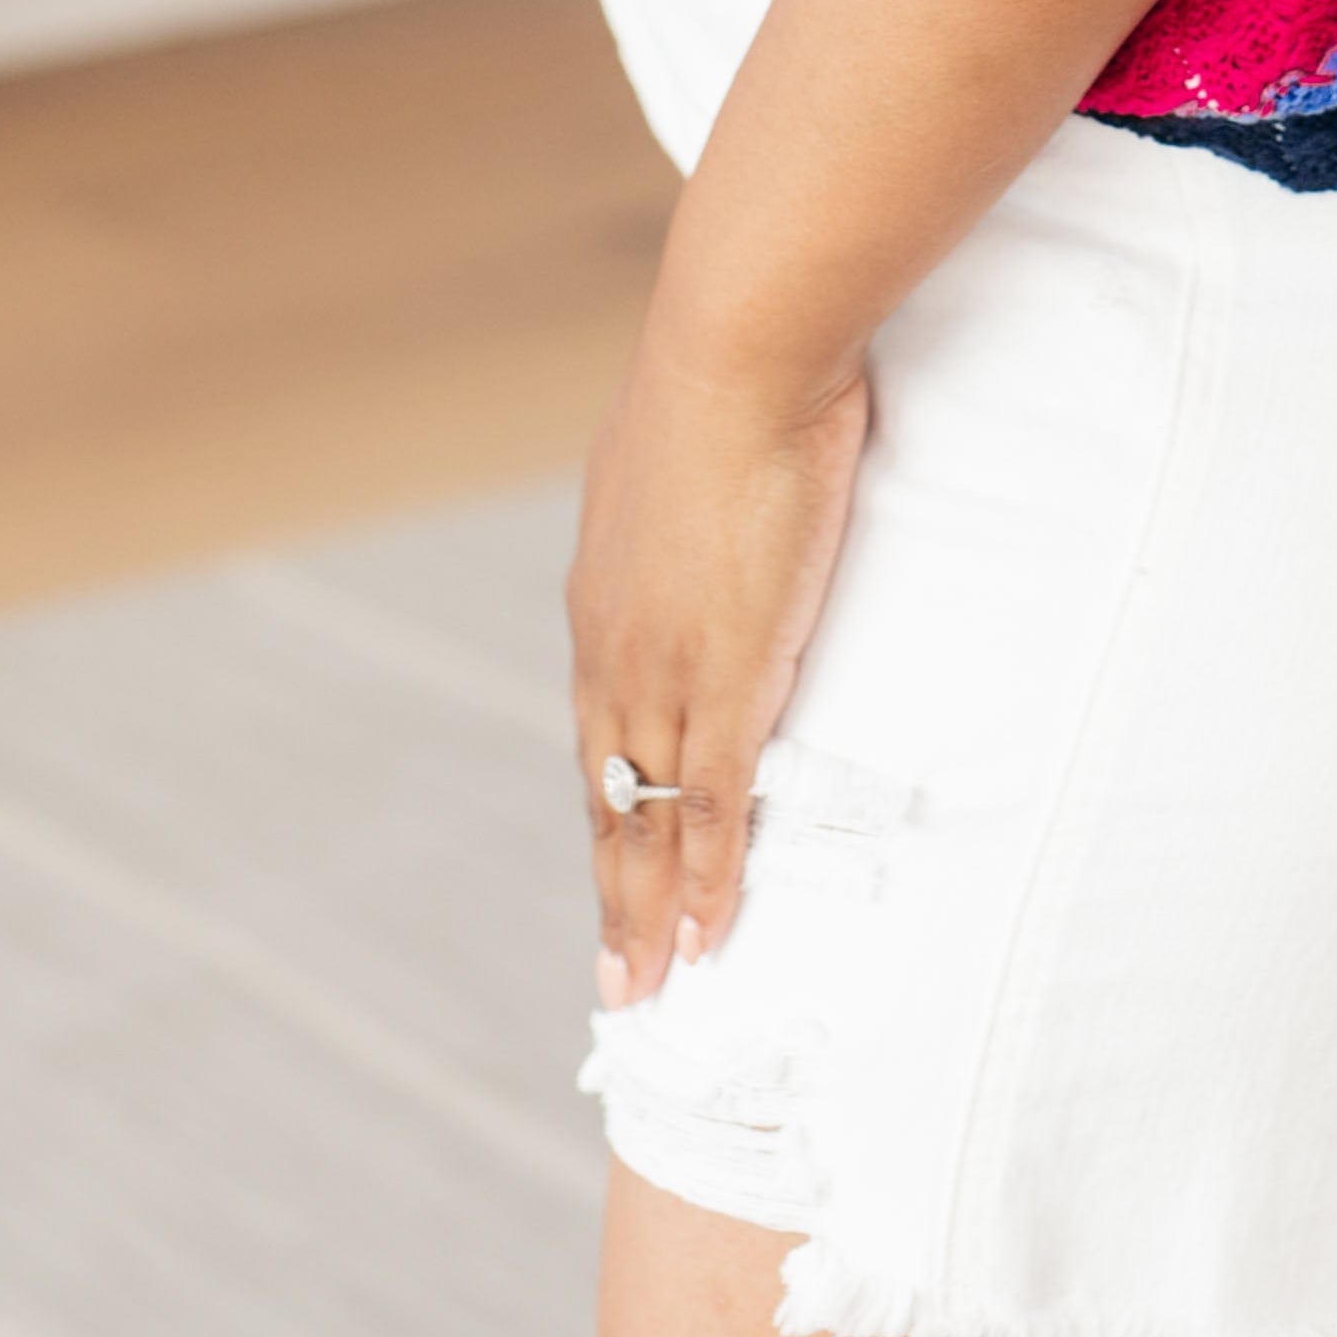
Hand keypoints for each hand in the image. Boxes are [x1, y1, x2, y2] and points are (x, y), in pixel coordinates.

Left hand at [568, 326, 869, 1005]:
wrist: (737, 351)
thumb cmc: (727, 377)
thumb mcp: (689, 449)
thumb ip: (690, 495)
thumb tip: (705, 477)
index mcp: (603, 596)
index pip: (600, 728)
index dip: (607, 805)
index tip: (609, 865)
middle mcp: (614, 649)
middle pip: (607, 795)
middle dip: (612, 888)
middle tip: (616, 973)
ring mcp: (667, 671)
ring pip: (645, 819)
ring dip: (648, 909)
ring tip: (649, 985)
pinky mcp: (729, 679)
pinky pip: (712, 806)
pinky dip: (707, 880)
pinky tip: (706, 935)